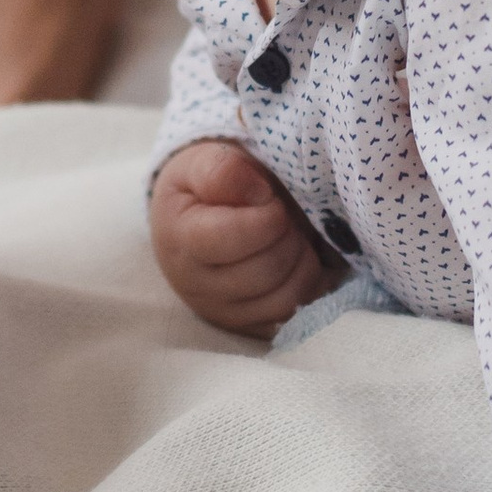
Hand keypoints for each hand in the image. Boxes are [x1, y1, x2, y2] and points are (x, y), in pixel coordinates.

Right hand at [150, 141, 334, 335]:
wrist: (189, 226)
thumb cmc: (202, 190)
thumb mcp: (201, 164)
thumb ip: (222, 170)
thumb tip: (257, 193)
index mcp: (181, 240)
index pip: (235, 237)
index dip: (267, 215)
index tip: (269, 198)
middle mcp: (196, 286)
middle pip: (267, 270)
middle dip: (289, 236)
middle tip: (285, 216)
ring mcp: (223, 313)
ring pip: (286, 298)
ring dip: (304, 261)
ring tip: (293, 237)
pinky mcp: (248, 328)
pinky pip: (295, 316)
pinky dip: (310, 287)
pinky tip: (300, 261)